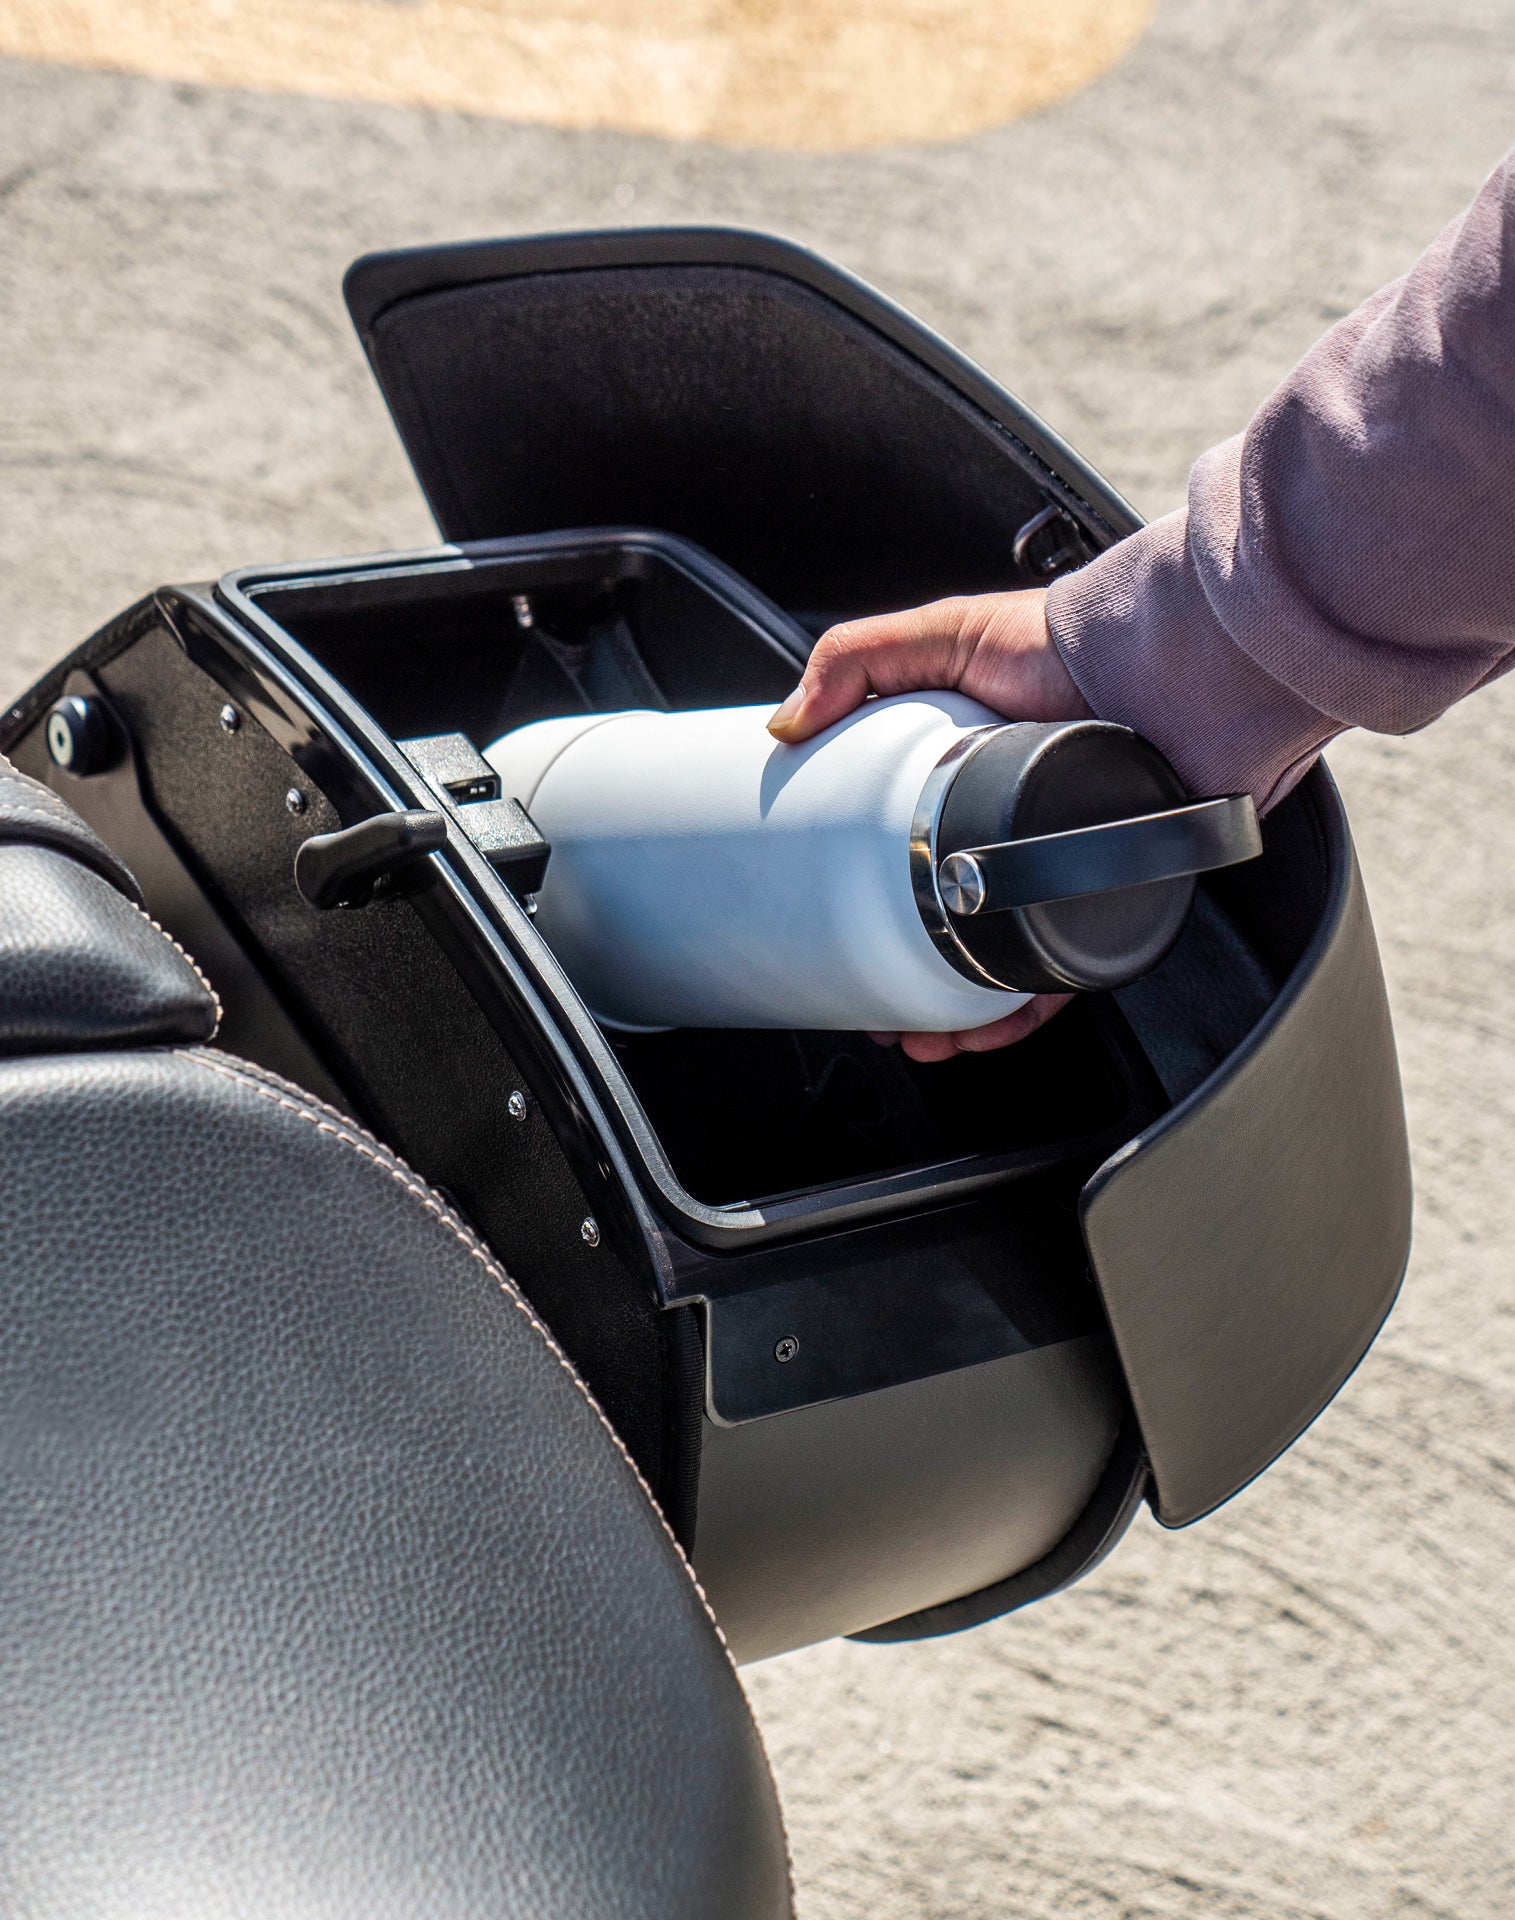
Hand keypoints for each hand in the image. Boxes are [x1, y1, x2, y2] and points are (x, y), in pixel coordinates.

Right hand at [767, 588, 1090, 1061]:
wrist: (1173, 669)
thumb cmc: (1069, 642)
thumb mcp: (943, 634)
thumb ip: (856, 659)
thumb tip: (785, 728)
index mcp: (971, 785)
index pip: (908, 856)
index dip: (867, 902)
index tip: (830, 939)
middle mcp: (1016, 833)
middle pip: (951, 922)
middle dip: (907, 980)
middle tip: (876, 1012)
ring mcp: (1060, 869)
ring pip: (1001, 962)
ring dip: (958, 1013)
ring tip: (922, 1037)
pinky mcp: (1106, 898)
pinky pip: (1063, 973)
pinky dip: (1023, 1010)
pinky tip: (986, 1028)